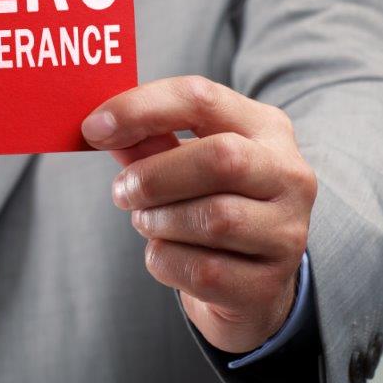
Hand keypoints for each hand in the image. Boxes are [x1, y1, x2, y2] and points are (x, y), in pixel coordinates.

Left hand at [81, 76, 316, 353]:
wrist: (248, 279)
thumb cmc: (209, 202)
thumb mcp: (185, 160)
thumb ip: (149, 140)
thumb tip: (102, 128)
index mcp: (265, 127)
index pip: (201, 99)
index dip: (141, 109)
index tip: (93, 128)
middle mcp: (289, 174)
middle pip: (220, 159)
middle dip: (154, 176)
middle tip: (122, 191)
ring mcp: (287, 231)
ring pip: (214, 219)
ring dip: (159, 221)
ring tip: (148, 221)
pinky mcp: (269, 284)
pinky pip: (203, 271)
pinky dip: (166, 262)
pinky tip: (168, 253)